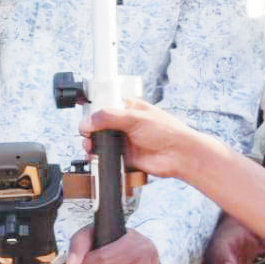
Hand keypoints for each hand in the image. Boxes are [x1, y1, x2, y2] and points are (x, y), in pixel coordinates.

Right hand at [80, 100, 201, 178]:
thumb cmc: (166, 131)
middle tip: (87, 135)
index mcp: (128, 108)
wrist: (179, 156)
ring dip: (92, 144)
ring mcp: (124, 141)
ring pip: (100, 142)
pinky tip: (96, 157)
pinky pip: (107, 157)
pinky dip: (99, 158)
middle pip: (99, 125)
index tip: (85, 117)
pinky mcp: (125, 157)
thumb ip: (109, 117)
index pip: (104, 105)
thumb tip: (88, 121)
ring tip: (90, 146)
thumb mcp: (135, 118)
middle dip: (89, 130)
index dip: (93, 111)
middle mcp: (125, 124)